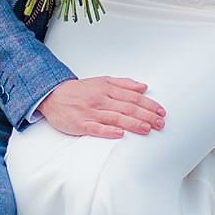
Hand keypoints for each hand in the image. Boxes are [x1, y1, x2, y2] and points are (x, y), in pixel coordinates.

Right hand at [33, 76, 165, 138]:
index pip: (133, 97)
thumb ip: (124, 84)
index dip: (149, 105)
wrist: (53, 95)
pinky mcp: (80, 124)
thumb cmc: (80, 90)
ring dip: (133, 124)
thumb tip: (144, 87)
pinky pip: (96, 128)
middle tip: (160, 123)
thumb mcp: (103, 81)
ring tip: (147, 129)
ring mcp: (90, 112)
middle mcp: (101, 100)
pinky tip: (120, 134)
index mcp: (107, 89)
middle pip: (128, 108)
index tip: (161, 111)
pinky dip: (108, 131)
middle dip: (146, 116)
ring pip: (115, 118)